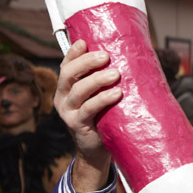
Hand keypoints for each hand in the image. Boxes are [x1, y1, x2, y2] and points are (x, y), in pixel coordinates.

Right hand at [55, 40, 122, 191]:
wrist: (97, 149)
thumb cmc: (103, 116)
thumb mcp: (100, 96)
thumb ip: (106, 80)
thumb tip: (129, 56)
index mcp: (66, 87)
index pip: (66, 65)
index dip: (73, 53)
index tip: (84, 42)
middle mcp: (62, 97)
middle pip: (68, 74)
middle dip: (86, 62)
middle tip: (105, 56)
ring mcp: (68, 112)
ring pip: (78, 91)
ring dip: (97, 80)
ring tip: (115, 74)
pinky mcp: (77, 125)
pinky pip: (88, 109)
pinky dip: (102, 99)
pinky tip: (116, 93)